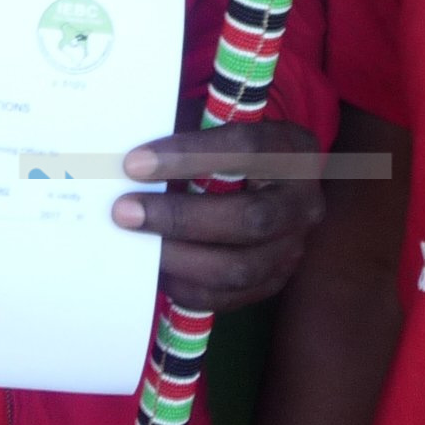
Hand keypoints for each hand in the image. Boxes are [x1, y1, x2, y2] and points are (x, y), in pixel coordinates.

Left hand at [112, 119, 325, 311]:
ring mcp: (293, 248)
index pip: (247, 149)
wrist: (260, 180)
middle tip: (124, 211)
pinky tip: (153, 269)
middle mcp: (303, 202)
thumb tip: (121, 156)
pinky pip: (230, 297)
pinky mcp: (273, 282)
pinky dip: (186, 285)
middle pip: (251, 218)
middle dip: (181, 217)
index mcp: (292, 148)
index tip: (134, 163)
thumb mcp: (211, 127)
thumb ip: (181, 133)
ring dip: (179, 257)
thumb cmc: (222, 147)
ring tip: (132, 243)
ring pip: (240, 267)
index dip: (189, 157)